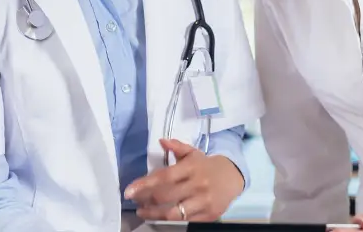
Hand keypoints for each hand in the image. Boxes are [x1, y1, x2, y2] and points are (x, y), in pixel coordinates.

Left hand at [124, 138, 243, 221]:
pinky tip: (160, 215)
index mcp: (192, 167)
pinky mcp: (208, 215)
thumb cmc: (207, 165)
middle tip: (134, 200)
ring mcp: (203, 202)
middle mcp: (198, 185)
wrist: (233, 178)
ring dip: (154, 213)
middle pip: (165, 196)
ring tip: (143, 211)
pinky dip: (169, 219)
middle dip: (145, 199)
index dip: (144, 184)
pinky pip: (185, 220)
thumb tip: (161, 141)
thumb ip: (177, 147)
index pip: (164, 177)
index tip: (129, 190)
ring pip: (173, 213)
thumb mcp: (194, 153)